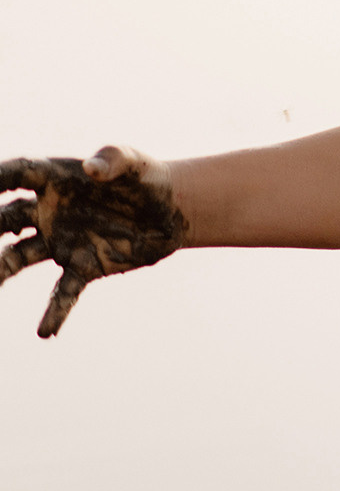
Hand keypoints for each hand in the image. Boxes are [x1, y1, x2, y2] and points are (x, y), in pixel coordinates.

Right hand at [0, 147, 187, 337]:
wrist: (172, 212)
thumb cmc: (147, 179)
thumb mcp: (137, 162)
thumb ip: (115, 158)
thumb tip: (91, 169)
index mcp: (57, 180)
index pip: (18, 173)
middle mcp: (49, 212)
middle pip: (7, 219)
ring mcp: (62, 241)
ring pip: (19, 257)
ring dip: (1, 269)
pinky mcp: (83, 266)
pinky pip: (63, 292)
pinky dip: (54, 312)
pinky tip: (45, 332)